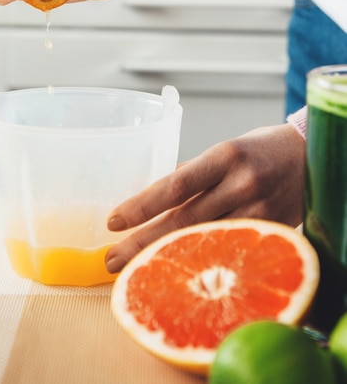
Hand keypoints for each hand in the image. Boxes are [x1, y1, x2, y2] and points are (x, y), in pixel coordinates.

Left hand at [105, 122, 304, 272]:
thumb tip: (158, 197)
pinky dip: (203, 265)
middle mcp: (241, 184)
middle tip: (112, 260)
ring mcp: (259, 211)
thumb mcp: (226, 150)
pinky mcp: (272, 232)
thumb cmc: (262, 149)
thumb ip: (193, 173)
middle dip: (143, 243)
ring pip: (205, 243)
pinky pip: (231, 253)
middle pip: (183, 221)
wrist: (313, 156)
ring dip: (167, 260)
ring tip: (136, 272)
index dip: (141, 205)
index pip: (175, 185)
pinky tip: (183, 276)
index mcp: (225, 156)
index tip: (114, 221)